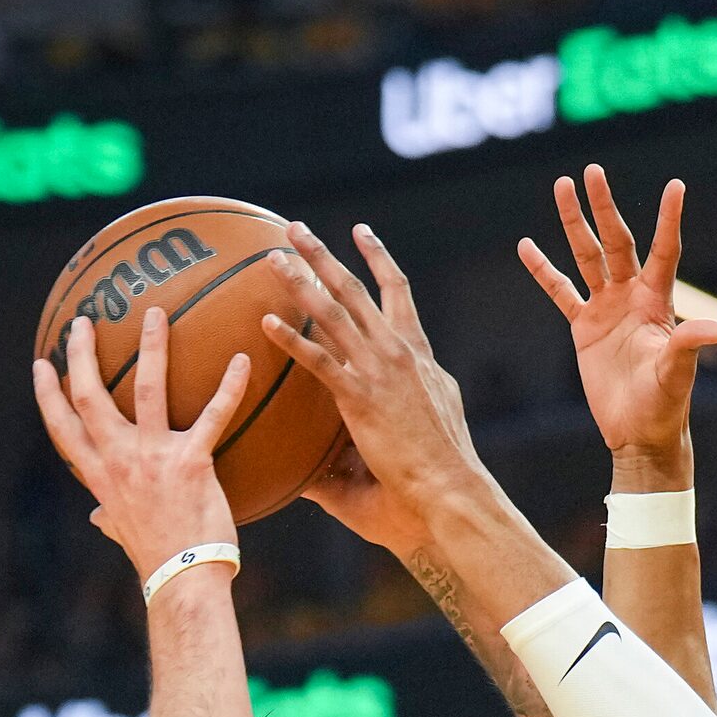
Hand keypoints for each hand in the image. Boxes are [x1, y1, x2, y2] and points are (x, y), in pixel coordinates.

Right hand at [31, 309, 249, 587]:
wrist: (183, 579)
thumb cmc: (157, 558)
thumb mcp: (122, 533)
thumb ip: (109, 516)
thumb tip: (99, 516)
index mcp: (100, 475)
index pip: (63, 427)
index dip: (48, 393)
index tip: (42, 365)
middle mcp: (119, 459)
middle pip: (90, 395)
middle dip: (82, 353)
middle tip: (85, 321)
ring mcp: (154, 457)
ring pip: (148, 388)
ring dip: (152, 346)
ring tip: (154, 313)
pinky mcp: (193, 461)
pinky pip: (213, 414)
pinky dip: (230, 386)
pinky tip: (242, 359)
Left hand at [263, 222, 495, 548]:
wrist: (451, 487)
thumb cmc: (444, 465)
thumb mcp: (434, 417)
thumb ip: (410, 399)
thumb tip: (398, 393)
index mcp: (419, 354)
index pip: (398, 293)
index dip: (379, 259)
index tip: (362, 233)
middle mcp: (399, 352)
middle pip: (355, 290)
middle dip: (323, 255)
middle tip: (296, 229)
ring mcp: (380, 371)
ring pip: (333, 313)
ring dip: (300, 281)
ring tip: (273, 258)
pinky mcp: (361, 397)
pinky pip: (318, 360)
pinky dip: (291, 339)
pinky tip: (266, 322)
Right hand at [518, 166, 716, 485]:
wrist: (639, 433)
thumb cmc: (665, 405)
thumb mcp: (677, 374)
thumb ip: (689, 347)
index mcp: (658, 303)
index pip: (665, 251)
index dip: (669, 220)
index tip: (676, 186)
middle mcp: (633, 297)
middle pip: (617, 242)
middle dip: (604, 207)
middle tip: (592, 171)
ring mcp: (607, 309)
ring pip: (587, 257)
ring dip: (574, 223)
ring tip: (562, 185)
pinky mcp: (585, 328)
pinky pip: (561, 292)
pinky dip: (544, 271)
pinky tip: (527, 247)